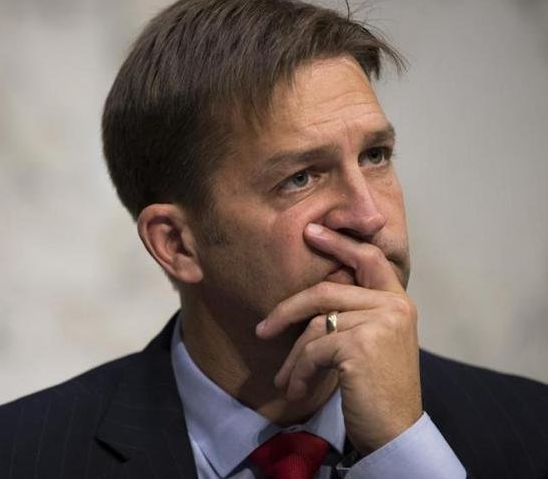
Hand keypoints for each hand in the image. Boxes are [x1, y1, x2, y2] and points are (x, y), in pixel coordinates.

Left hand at [255, 223, 421, 454]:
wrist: (394, 431)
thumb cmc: (377, 390)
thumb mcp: (371, 343)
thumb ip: (354, 314)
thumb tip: (308, 300)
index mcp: (399, 302)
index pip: (369, 258)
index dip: (339, 242)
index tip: (311, 230)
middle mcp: (394, 307)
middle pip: (325, 291)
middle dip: (287, 310)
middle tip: (262, 329)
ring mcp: (379, 323)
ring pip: (315, 325)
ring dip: (293, 357)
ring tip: (284, 379)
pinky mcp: (360, 344)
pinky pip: (312, 349)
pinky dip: (298, 371)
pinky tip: (296, 389)